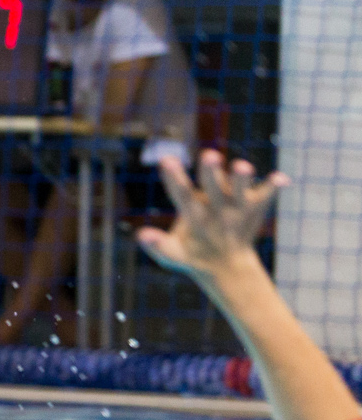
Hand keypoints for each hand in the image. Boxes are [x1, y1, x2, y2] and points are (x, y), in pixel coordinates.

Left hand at [139, 151, 287, 281]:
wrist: (224, 264)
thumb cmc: (193, 255)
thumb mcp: (174, 255)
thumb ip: (158, 246)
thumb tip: (140, 235)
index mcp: (190, 206)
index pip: (179, 190)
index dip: (173, 176)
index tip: (166, 160)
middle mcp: (211, 197)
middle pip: (210, 182)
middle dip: (210, 170)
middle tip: (209, 155)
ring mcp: (234, 200)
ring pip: (238, 184)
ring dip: (241, 176)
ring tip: (242, 167)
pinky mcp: (255, 205)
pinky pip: (266, 194)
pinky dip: (273, 186)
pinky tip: (280, 179)